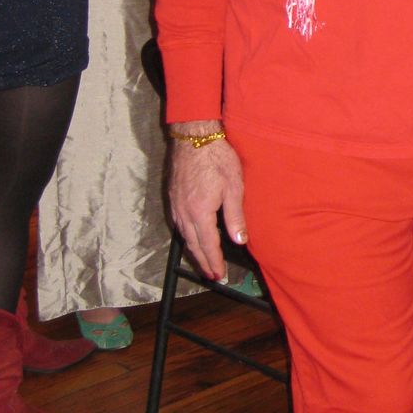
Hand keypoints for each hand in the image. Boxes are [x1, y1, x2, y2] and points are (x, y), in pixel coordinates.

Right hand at [168, 134, 247, 279]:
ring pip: (183, 235)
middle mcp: (183, 212)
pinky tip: (192, 238)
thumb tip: (239, 241)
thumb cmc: (218, 158)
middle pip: (193, 244)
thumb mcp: (234, 187)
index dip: (214, 261)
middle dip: (203, 262)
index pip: (207, 244)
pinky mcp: (172, 197)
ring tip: (203, 262)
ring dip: (194, 251)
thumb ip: (235, 216)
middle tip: (212, 276)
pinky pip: (178, 224)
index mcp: (200, 212)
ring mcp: (175, 205)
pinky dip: (186, 236)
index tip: (220, 275)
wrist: (194, 137)